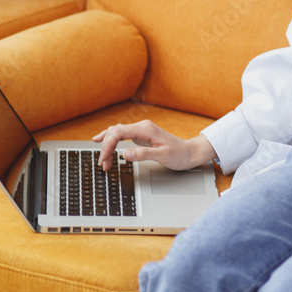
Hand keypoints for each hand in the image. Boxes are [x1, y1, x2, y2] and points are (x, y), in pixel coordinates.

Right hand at [91, 120, 215, 170]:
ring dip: (107, 145)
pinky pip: (121, 135)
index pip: (119, 133)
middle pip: (115, 131)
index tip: (104, 158)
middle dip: (105, 147)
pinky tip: (102, 141)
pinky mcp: (141, 135)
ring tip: (102, 160)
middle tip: (102, 164)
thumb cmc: (179, 154)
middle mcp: (142, 127)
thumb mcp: (162, 156)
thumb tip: (125, 154)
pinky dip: (111, 140)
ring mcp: (141, 130)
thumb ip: (143, 154)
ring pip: (117, 132)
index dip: (108, 145)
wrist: (189, 153)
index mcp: (146, 129)